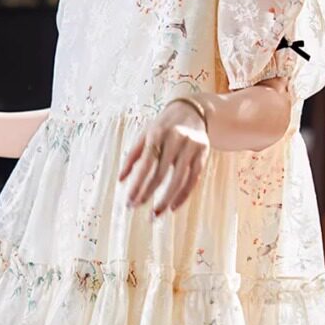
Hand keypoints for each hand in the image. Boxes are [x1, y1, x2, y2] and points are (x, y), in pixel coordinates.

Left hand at [118, 100, 209, 216]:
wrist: (191, 111)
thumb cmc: (162, 127)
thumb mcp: (144, 135)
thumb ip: (132, 156)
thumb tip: (120, 180)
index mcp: (156, 134)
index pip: (146, 163)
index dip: (138, 184)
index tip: (130, 202)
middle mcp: (175, 139)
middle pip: (161, 173)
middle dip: (149, 194)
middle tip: (139, 209)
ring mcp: (191, 146)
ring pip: (179, 178)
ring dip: (166, 199)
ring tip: (156, 214)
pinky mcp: (203, 153)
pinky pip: (194, 179)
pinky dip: (183, 195)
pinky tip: (173, 207)